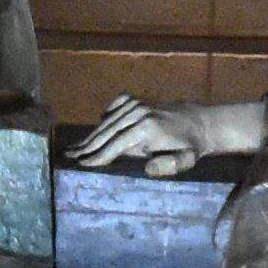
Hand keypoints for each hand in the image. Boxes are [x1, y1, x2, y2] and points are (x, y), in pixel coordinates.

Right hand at [75, 98, 199, 176]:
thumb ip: (169, 166)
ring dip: (91, 134)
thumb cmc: (190, 146)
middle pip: (107, 132)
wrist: (200, 122)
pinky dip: (105, 116)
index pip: (116, 145)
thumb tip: (147, 167)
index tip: (82, 164)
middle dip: (86, 146)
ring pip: (108, 121)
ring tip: (75, 147)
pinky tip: (99, 126)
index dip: (98, 156)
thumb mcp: (186, 160)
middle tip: (68, 156)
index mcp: (147, 128)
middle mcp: (139, 112)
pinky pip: (115, 106)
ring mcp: (137, 103)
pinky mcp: (138, 99)